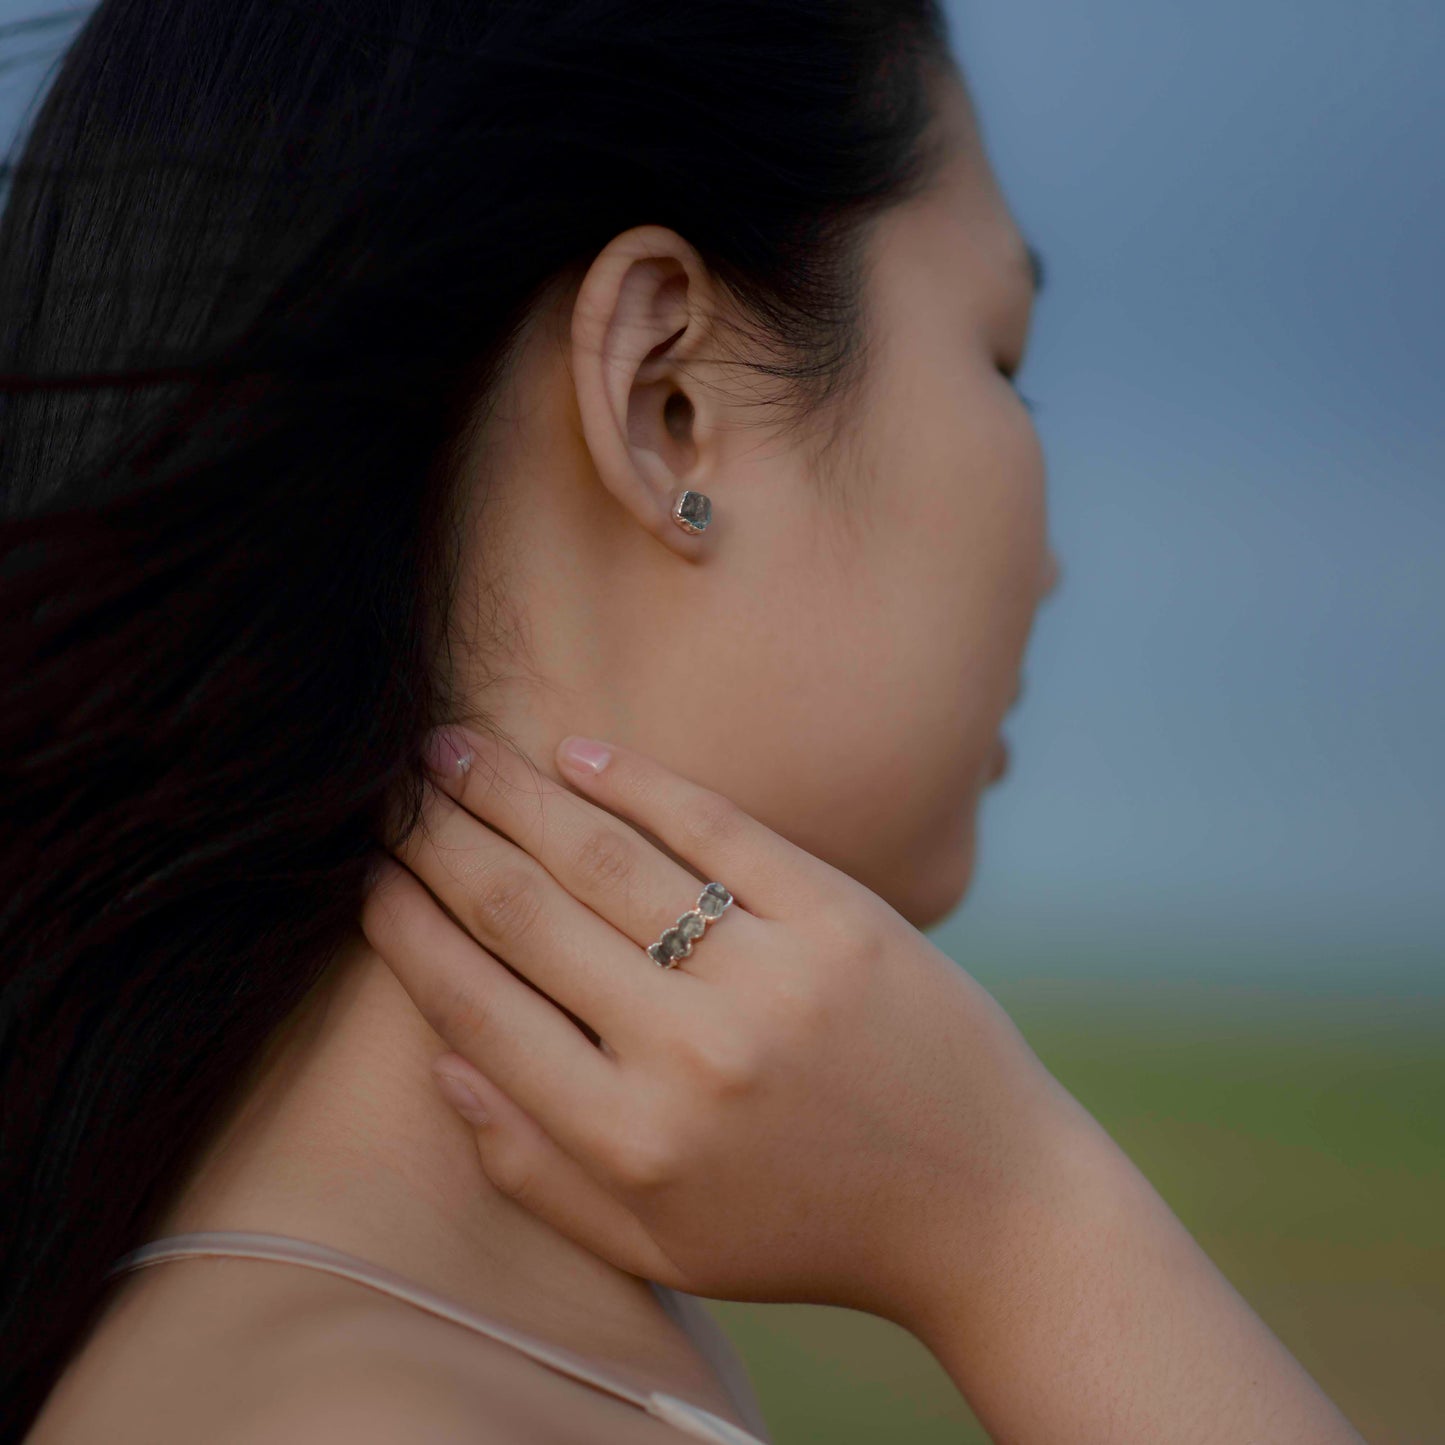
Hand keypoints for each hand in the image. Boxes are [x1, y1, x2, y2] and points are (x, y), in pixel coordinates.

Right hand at [360, 728, 1066, 1327]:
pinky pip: (715, 828)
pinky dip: (635, 782)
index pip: (481, 1010)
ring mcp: (769, 975)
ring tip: (451, 751)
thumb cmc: (806, 1227)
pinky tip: (575, 752)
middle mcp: (688, 1055)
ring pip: (604, 859)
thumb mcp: (659, 1246)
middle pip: (527, 917)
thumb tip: (444, 1058)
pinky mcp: (838, 915)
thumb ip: (535, 1170)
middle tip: (386, 793)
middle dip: (440, 843)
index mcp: (629, 1143)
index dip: (409, 935)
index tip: (367, 881)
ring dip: (512, 795)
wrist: (983, 1203)